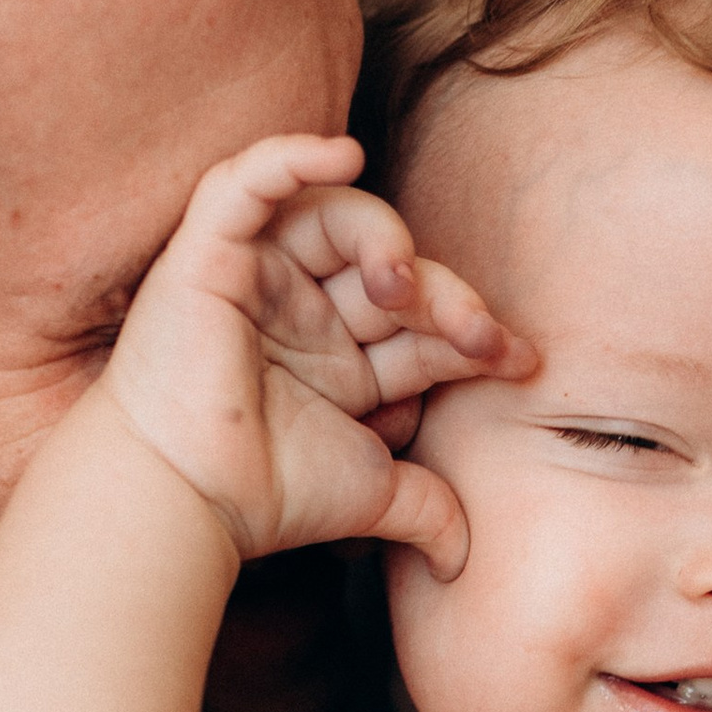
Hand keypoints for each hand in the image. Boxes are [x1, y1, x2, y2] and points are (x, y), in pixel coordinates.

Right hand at [105, 133, 537, 578]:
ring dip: (384, 237)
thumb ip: (428, 511)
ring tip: (401, 283)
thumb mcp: (374, 493)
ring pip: (334, 218)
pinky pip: (243, 183)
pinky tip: (344, 149)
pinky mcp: (205, 254)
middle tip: (473, 333)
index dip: (475, 331)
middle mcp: (302, 312)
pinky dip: (290, 155)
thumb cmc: (268, 495)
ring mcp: (256, 278)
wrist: (190, 502)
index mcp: (341, 359)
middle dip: (444, 296)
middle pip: (389, 270)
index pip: (421, 324)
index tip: (520, 360)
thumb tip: (465, 561)